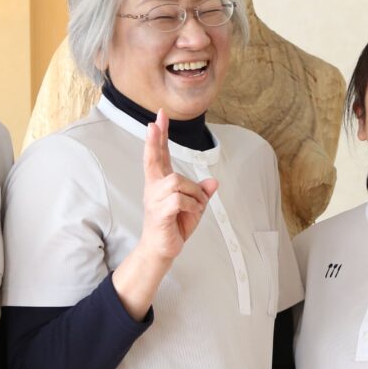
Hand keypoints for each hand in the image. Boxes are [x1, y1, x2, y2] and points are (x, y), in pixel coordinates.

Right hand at [138, 110, 217, 262]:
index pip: (159, 155)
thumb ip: (202, 193)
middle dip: (155, 140)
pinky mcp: (160, 211)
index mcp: (160, 183)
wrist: (162, 250)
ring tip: (195, 207)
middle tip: (155, 122)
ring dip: (194, 194)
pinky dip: (192, 206)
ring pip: (179, 182)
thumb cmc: (174, 226)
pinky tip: (190, 213)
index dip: (158, 137)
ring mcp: (154, 199)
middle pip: (155, 159)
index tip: (158, 118)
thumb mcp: (195, 207)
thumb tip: (213, 182)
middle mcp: (154, 187)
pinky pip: (180, 199)